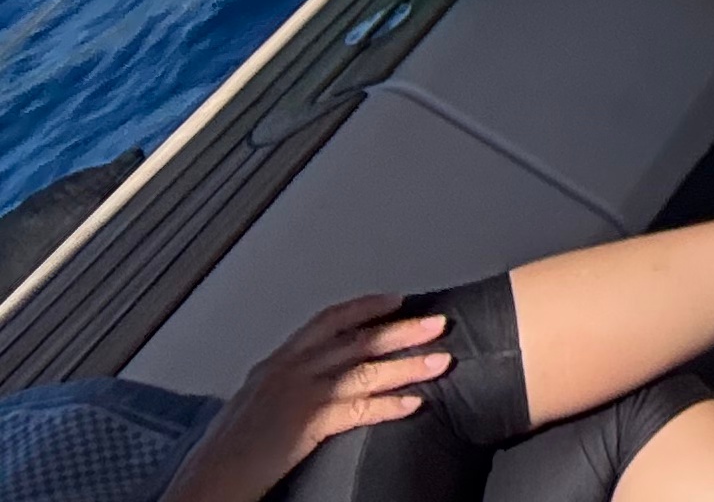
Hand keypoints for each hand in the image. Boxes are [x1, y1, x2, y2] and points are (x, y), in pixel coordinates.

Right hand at [165, 297, 449, 501]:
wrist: (207, 478)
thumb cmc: (229, 450)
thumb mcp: (257, 403)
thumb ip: (288, 383)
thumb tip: (320, 379)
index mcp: (276, 362)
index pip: (327, 321)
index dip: (365, 307)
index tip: (397, 299)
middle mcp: (289, 369)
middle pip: (356, 340)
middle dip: (401, 329)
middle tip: (437, 322)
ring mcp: (298, 394)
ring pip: (364, 370)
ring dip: (408, 364)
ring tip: (441, 360)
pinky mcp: (305, 423)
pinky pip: (358, 409)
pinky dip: (389, 404)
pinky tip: (413, 403)